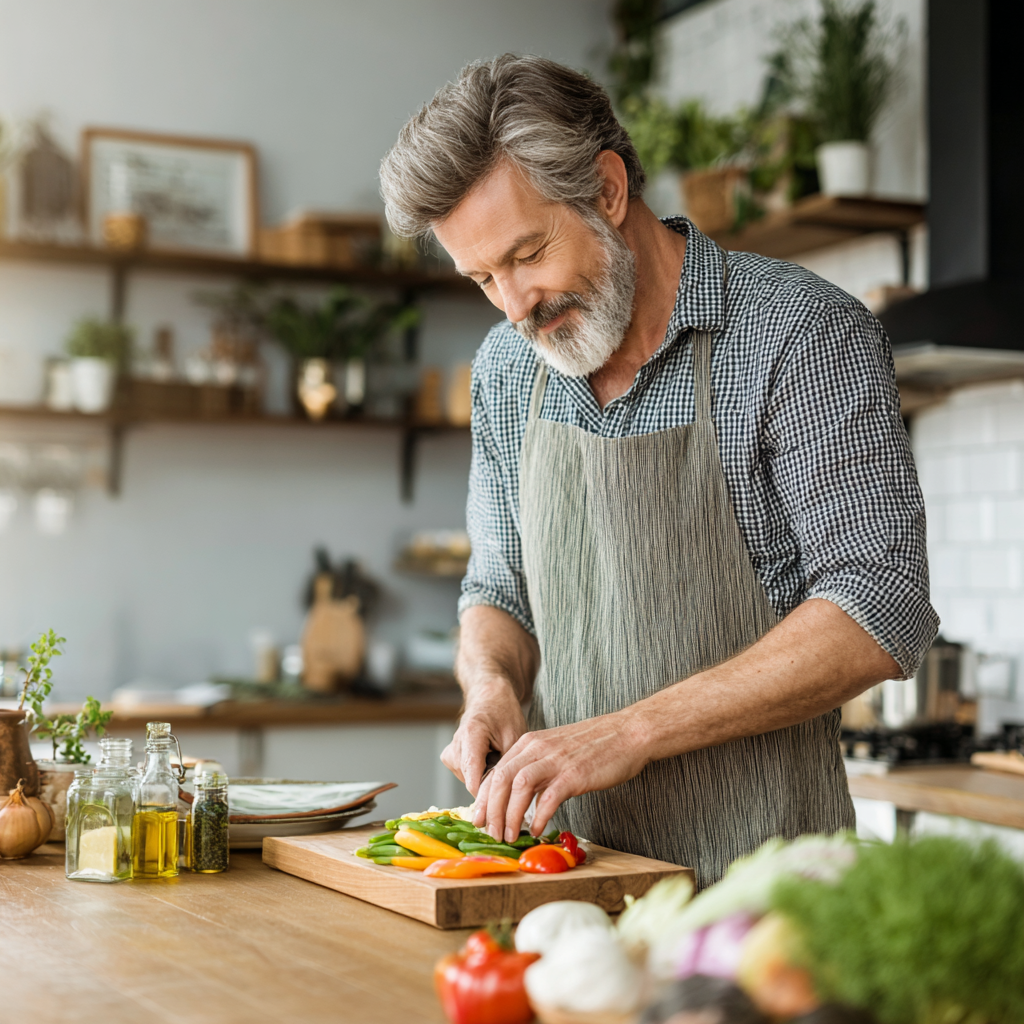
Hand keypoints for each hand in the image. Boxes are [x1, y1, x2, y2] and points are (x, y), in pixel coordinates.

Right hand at [441, 678, 526, 795]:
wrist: (490, 698)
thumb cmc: (505, 714)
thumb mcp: (515, 737)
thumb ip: (507, 767)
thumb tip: (509, 800)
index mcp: (471, 735)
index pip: (473, 777)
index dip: (488, 798)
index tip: (502, 814)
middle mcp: (456, 745)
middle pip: (471, 783)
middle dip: (491, 790)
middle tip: (512, 790)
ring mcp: (451, 752)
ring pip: (469, 782)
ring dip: (486, 781)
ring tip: (500, 765)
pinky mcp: (451, 758)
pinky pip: (466, 777)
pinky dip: (480, 776)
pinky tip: (491, 764)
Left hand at [472, 710, 648, 841]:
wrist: (628, 732)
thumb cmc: (594, 745)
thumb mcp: (555, 749)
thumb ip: (536, 766)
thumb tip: (519, 796)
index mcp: (530, 742)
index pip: (496, 771)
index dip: (484, 798)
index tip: (480, 819)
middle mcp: (538, 748)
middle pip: (501, 779)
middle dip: (491, 810)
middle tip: (491, 833)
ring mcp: (556, 760)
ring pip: (519, 786)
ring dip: (510, 815)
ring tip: (510, 836)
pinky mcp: (575, 774)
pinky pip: (549, 797)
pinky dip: (539, 816)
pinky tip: (536, 829)